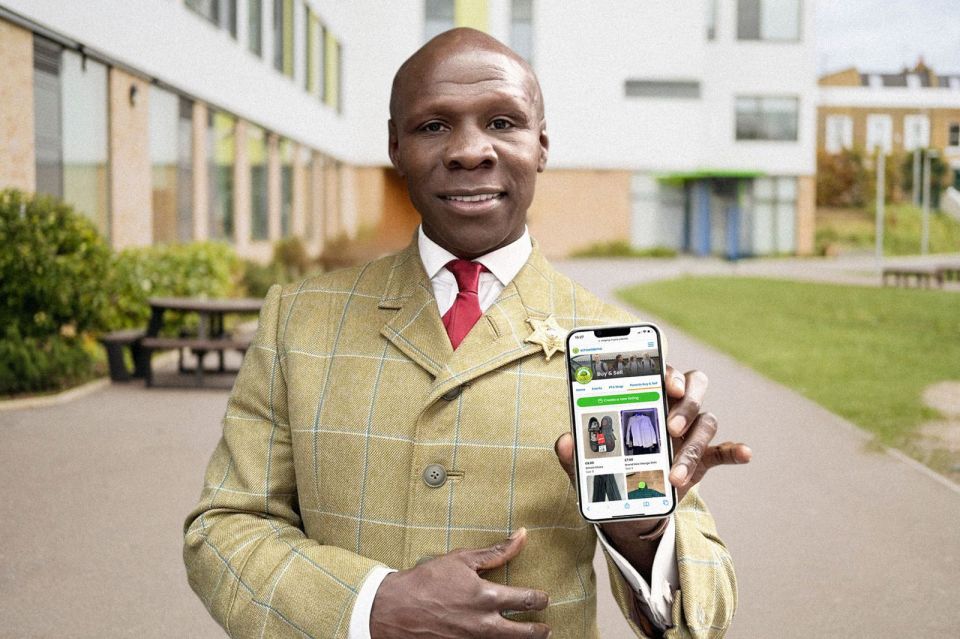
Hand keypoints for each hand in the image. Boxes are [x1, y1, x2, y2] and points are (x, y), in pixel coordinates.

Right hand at [369, 528, 550, 638]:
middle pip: (526, 633)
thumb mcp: (462, 559)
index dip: (540, 599)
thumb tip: (521, 536)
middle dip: (540, 630)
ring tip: (528, 636)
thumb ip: (496, 551)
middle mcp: (484, 624)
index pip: (527, 600)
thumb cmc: (426, 581)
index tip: (543, 598)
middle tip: (545, 627)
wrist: (395, 609)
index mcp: (487, 597)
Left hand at [553, 366, 751, 540]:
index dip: (668, 371)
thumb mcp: (586, 466)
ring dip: (692, 446)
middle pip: (693, 387)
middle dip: (686, 402)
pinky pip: (723, 450)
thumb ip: (574, 453)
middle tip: (670, 426)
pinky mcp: (703, 459)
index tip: (667, 382)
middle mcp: (672, 409)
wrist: (629, 507)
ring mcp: (690, 433)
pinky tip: (744, 454)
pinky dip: (735, 450)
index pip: (661, 372)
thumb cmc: (608, 473)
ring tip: (674, 474)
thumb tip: (564, 441)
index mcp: (644, 399)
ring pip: (706, 421)